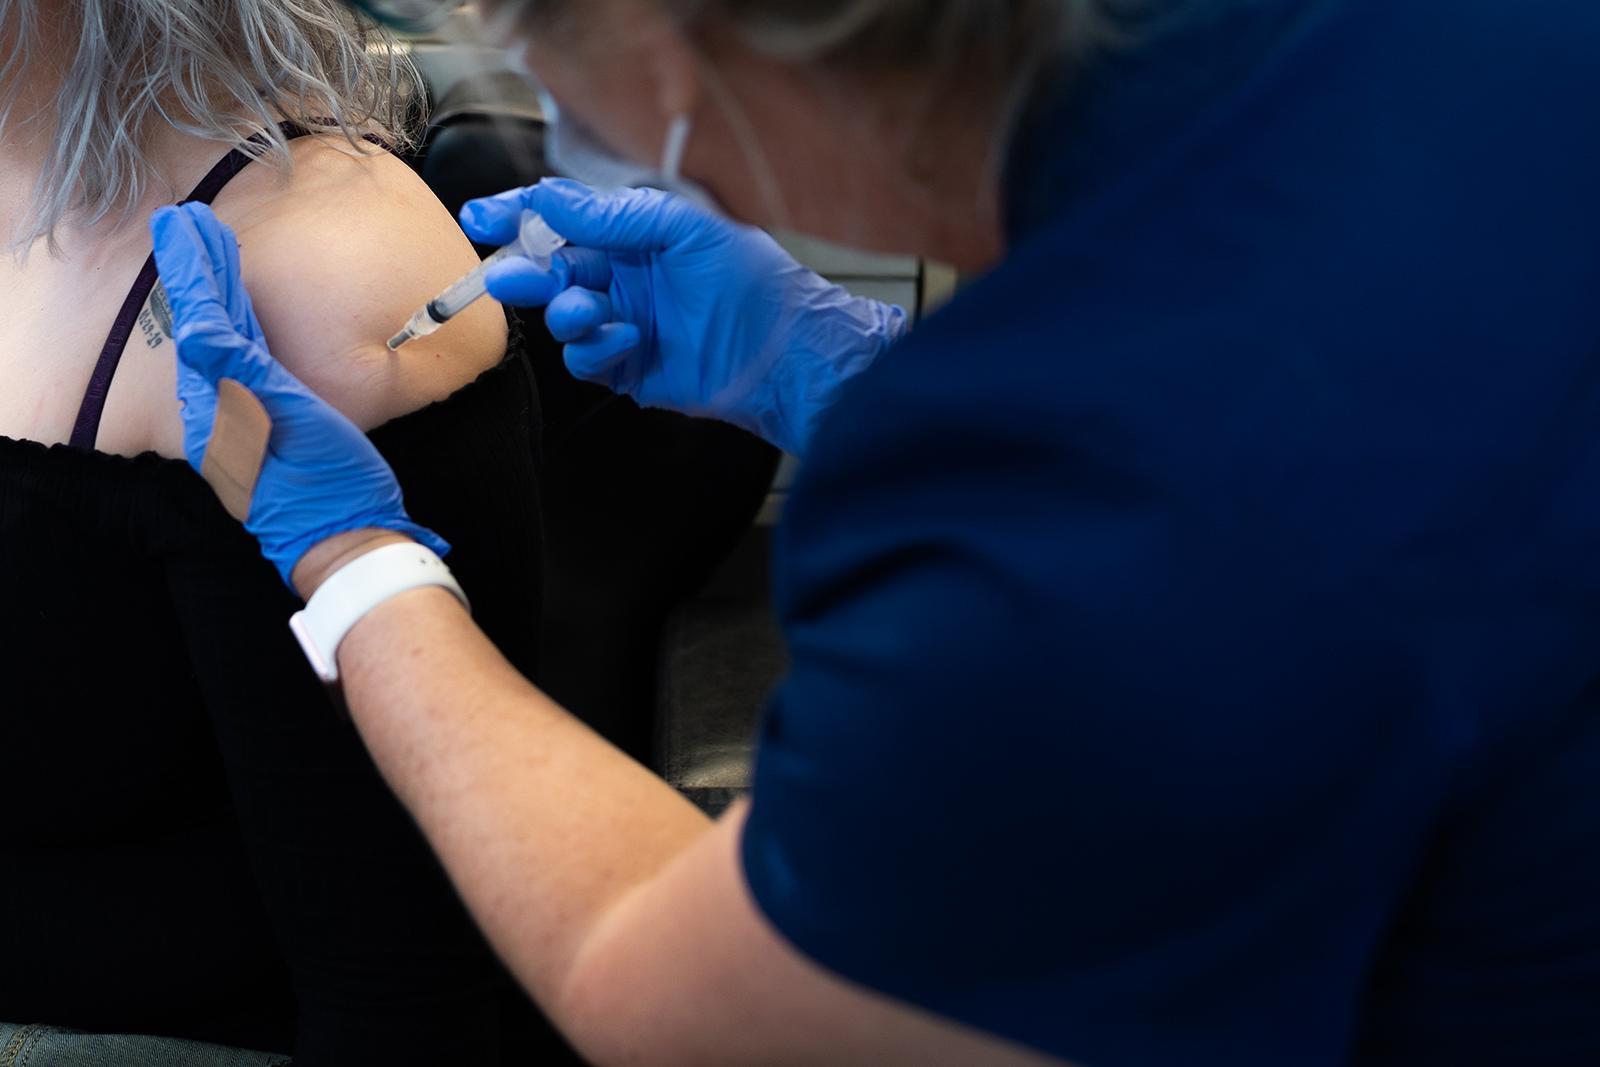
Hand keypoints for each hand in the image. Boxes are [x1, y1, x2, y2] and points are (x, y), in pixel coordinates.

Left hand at [151, 202, 447, 587]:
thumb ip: (241, 371)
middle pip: (208, 322)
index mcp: (216, 404)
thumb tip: (197, 326)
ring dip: (219, 290)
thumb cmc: (323, 482)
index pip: (200, 319)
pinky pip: (246, 360)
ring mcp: (243, 415)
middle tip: (191, 220)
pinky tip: (242, 312)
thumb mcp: (285, 421)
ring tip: (214, 248)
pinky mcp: (270, 421)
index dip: (194, 268)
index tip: (184, 224)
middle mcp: (220, 408)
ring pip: (225, 337)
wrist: (346, 537)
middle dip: (201, 270)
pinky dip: (240, 325)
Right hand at [460, 179, 907, 456]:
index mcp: (636, 234)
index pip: (564, 218)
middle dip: (526, 271)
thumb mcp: (683, 228)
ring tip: (588, 311)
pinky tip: (626, 339)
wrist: (789, 355)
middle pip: (552, 268)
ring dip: (566, 312)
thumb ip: (611, 214)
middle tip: (509, 277)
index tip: (481, 217)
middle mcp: (626, 276)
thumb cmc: (752, 283)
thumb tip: (546, 196)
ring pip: (563, 316)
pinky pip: (586, 358)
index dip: (520, 215)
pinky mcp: (629, 368)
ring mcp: (624, 322)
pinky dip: (595, 348)